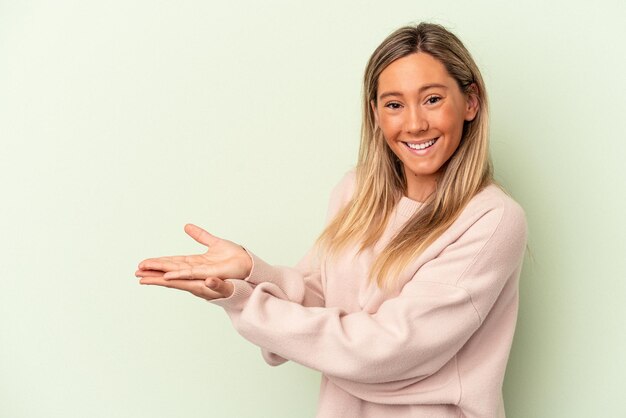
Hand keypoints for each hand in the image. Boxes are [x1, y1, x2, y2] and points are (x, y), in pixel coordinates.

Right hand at [135, 224, 252, 298]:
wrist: (248, 265)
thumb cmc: (234, 258)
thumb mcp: (214, 242)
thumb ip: (200, 235)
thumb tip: (186, 226)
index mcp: (195, 262)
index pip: (172, 262)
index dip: (158, 263)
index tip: (143, 264)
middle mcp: (195, 270)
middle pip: (169, 270)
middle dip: (153, 271)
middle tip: (136, 272)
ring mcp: (200, 274)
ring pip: (175, 275)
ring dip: (160, 277)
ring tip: (144, 278)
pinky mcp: (207, 275)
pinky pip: (190, 275)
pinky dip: (178, 276)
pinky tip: (167, 277)